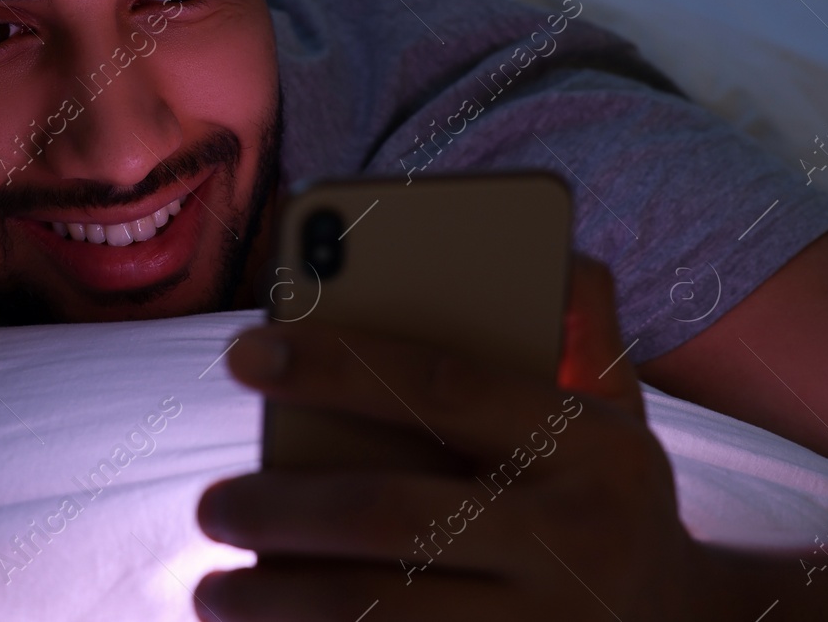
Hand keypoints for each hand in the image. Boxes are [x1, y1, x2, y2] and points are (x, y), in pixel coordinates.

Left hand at [195, 258, 721, 619]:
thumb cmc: (609, 493)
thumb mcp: (618, 405)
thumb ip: (581, 324)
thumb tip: (550, 243)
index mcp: (588, 444)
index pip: (440, 385)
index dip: (333, 361)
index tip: (241, 352)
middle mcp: (575, 539)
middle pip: (392, 515)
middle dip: (280, 510)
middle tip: (209, 506)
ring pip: (385, 616)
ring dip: (279, 606)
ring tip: (210, 592)